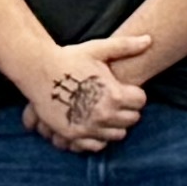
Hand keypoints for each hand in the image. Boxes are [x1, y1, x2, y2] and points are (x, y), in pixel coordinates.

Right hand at [26, 32, 153, 151]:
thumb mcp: (98, 49)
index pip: (141, 102)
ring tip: (106, 111)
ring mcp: (89, 128)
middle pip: (132, 120)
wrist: (37, 71)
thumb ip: (126, 46)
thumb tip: (150, 39)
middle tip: (117, 100)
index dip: (135, 94)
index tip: (126, 89)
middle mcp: (104, 115)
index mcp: (115, 95)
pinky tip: (95, 124)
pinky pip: (97, 145)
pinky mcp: (73, 136)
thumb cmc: (69, 58)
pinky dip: (99, 137)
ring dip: (115, 124)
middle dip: (127, 110)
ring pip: (117, 135)